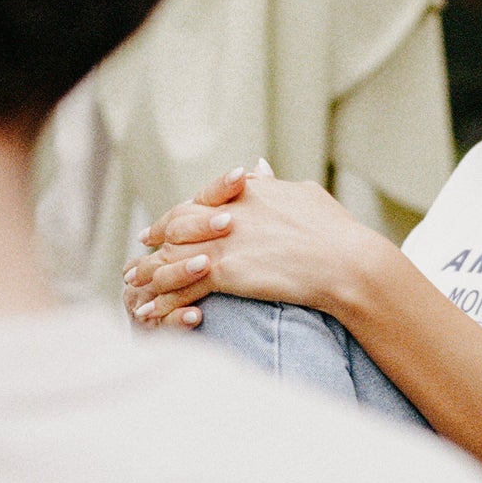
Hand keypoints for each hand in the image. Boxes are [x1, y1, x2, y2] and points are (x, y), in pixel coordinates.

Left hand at [123, 167, 378, 328]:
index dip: (177, 215)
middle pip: (177, 224)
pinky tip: (152, 315)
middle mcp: (228, 212)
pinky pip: (182, 288)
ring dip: (150, 274)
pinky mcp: (223, 271)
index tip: (162, 227)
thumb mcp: (305, 195)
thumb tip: (259, 167)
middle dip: (155, 240)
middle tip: (139, 256)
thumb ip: (275, 183)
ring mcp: (223, 242)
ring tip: (134, 287)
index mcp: (247, 191)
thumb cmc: (337, 232)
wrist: (347, 262)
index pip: (200, 200)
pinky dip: (163, 302)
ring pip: (172, 256)